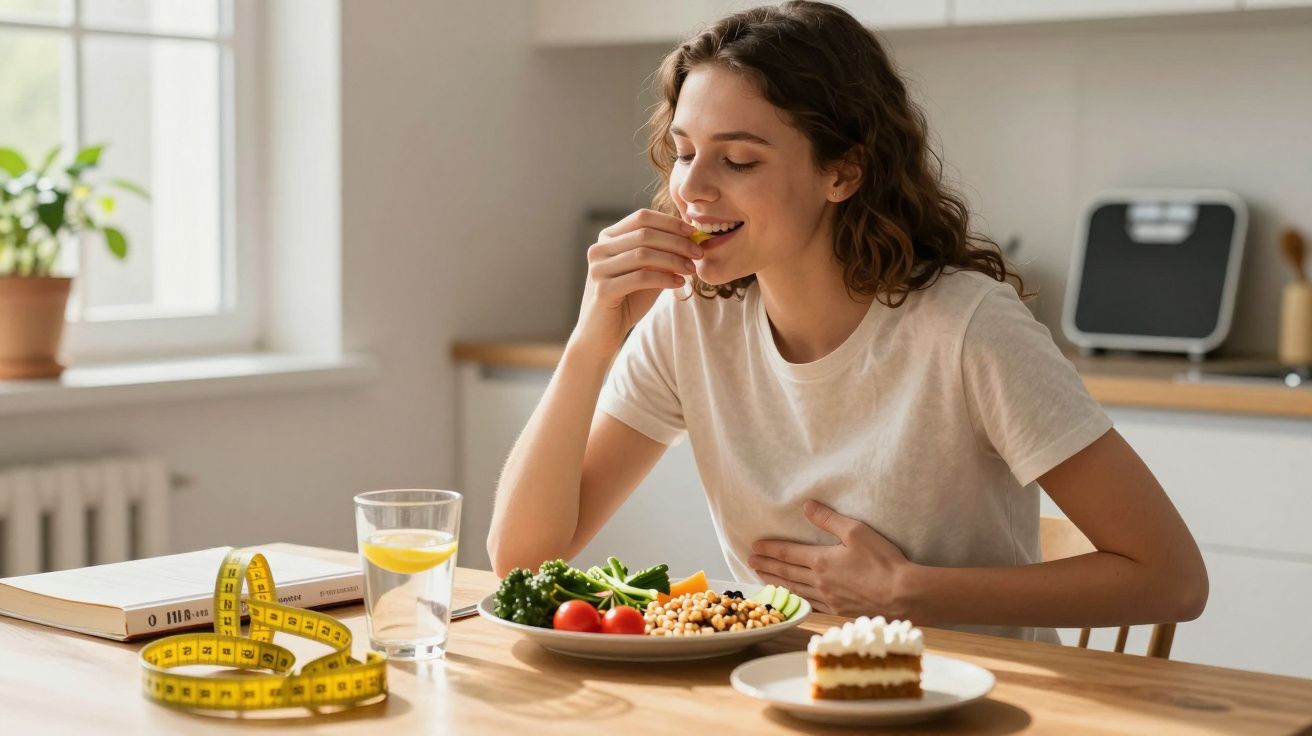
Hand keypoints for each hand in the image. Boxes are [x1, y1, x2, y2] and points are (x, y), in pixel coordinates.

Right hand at [570, 208, 703, 358]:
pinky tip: (679, 283)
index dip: (670, 222)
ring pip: (642, 254)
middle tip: (699, 252)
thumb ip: (662, 254)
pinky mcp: (602, 290)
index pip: (641, 218)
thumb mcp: (648, 272)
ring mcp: (598, 269)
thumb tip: (691, 238)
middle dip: (676, 242)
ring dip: (673, 260)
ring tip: (691, 268)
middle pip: (644, 234)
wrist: (602, 333)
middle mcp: (599, 249)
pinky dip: (664, 278)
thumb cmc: (627, 300)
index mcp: (608, 238)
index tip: (693, 232)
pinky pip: (640, 278)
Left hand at [749, 500, 915, 617]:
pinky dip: (795, 600)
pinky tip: (792, 599)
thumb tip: (807, 506)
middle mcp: (819, 581)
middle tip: (750, 563)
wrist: (903, 594)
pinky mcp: (838, 611)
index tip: (755, 547)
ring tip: (763, 578)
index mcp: (821, 561)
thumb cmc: (882, 561)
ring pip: (795, 590)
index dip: (770, 549)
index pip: (788, 553)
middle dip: (767, 566)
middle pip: (786, 572)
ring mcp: (828, 599)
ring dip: (777, 583)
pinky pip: (809, 605)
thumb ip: (829, 519)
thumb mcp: (856, 532)